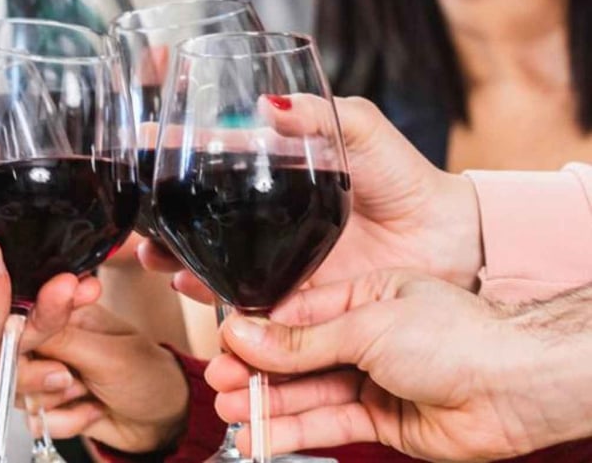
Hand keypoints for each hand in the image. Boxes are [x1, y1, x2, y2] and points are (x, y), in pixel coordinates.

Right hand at [0, 301, 187, 453]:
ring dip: (52, 401)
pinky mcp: (48, 406)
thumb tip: (21, 323)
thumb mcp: (108, 354)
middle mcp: (47, 342)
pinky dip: (63, 422)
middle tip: (68, 379)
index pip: (19, 316)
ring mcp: (44, 375)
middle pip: (4, 356)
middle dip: (35, 376)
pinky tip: (90, 412)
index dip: (24, 333)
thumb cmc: (147, 374)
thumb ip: (61, 339)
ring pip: (13, 390)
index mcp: (62, 315)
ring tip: (87, 394)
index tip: (53, 352)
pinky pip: (32, 419)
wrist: (165, 420)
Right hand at [138, 97, 481, 300]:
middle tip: (135, 220)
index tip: (134, 143)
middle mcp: (261, 213)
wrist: (450, 243)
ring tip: (153, 256)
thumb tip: (266, 106)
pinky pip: (239, 298)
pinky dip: (208, 296)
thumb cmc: (406, 180)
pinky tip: (192, 287)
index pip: (207, 156)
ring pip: (204, 257)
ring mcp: (271, 255)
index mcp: (271, 169)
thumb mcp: (362, 131)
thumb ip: (319, 115)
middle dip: (155, 217)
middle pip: (192, 213)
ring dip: (170, 258)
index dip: (167, 151)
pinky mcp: (288, 296)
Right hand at [205, 270, 588, 460]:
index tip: (222, 342)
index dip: (257, 330)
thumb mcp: (365, 325)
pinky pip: (329, 424)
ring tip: (230, 411)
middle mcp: (366, 337)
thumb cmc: (455, 337)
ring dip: (268, 403)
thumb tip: (244, 334)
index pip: (296, 313)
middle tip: (218, 380)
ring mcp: (374, 380)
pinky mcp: (383, 420)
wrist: (513, 387)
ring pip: (309, 393)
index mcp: (363, 296)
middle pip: (297, 356)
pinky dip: (295, 430)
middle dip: (256, 370)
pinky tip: (264, 435)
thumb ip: (301, 340)